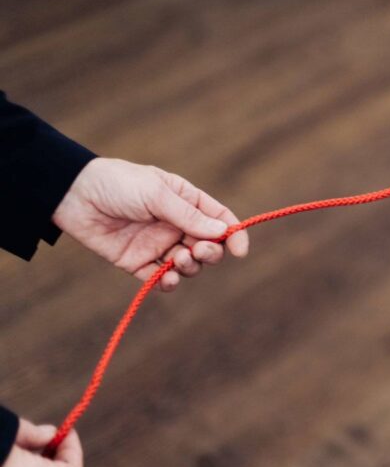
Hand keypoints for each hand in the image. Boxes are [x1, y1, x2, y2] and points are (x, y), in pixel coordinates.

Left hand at [52, 158, 249, 291]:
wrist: (73, 195)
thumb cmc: (118, 184)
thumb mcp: (156, 194)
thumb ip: (189, 216)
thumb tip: (222, 233)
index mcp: (186, 202)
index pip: (219, 220)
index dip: (234, 234)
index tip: (239, 250)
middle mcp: (176, 225)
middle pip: (208, 246)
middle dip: (210, 253)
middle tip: (199, 252)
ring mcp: (158, 245)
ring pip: (188, 265)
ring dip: (189, 267)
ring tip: (177, 259)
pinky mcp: (138, 263)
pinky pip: (160, 279)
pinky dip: (168, 282)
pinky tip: (166, 279)